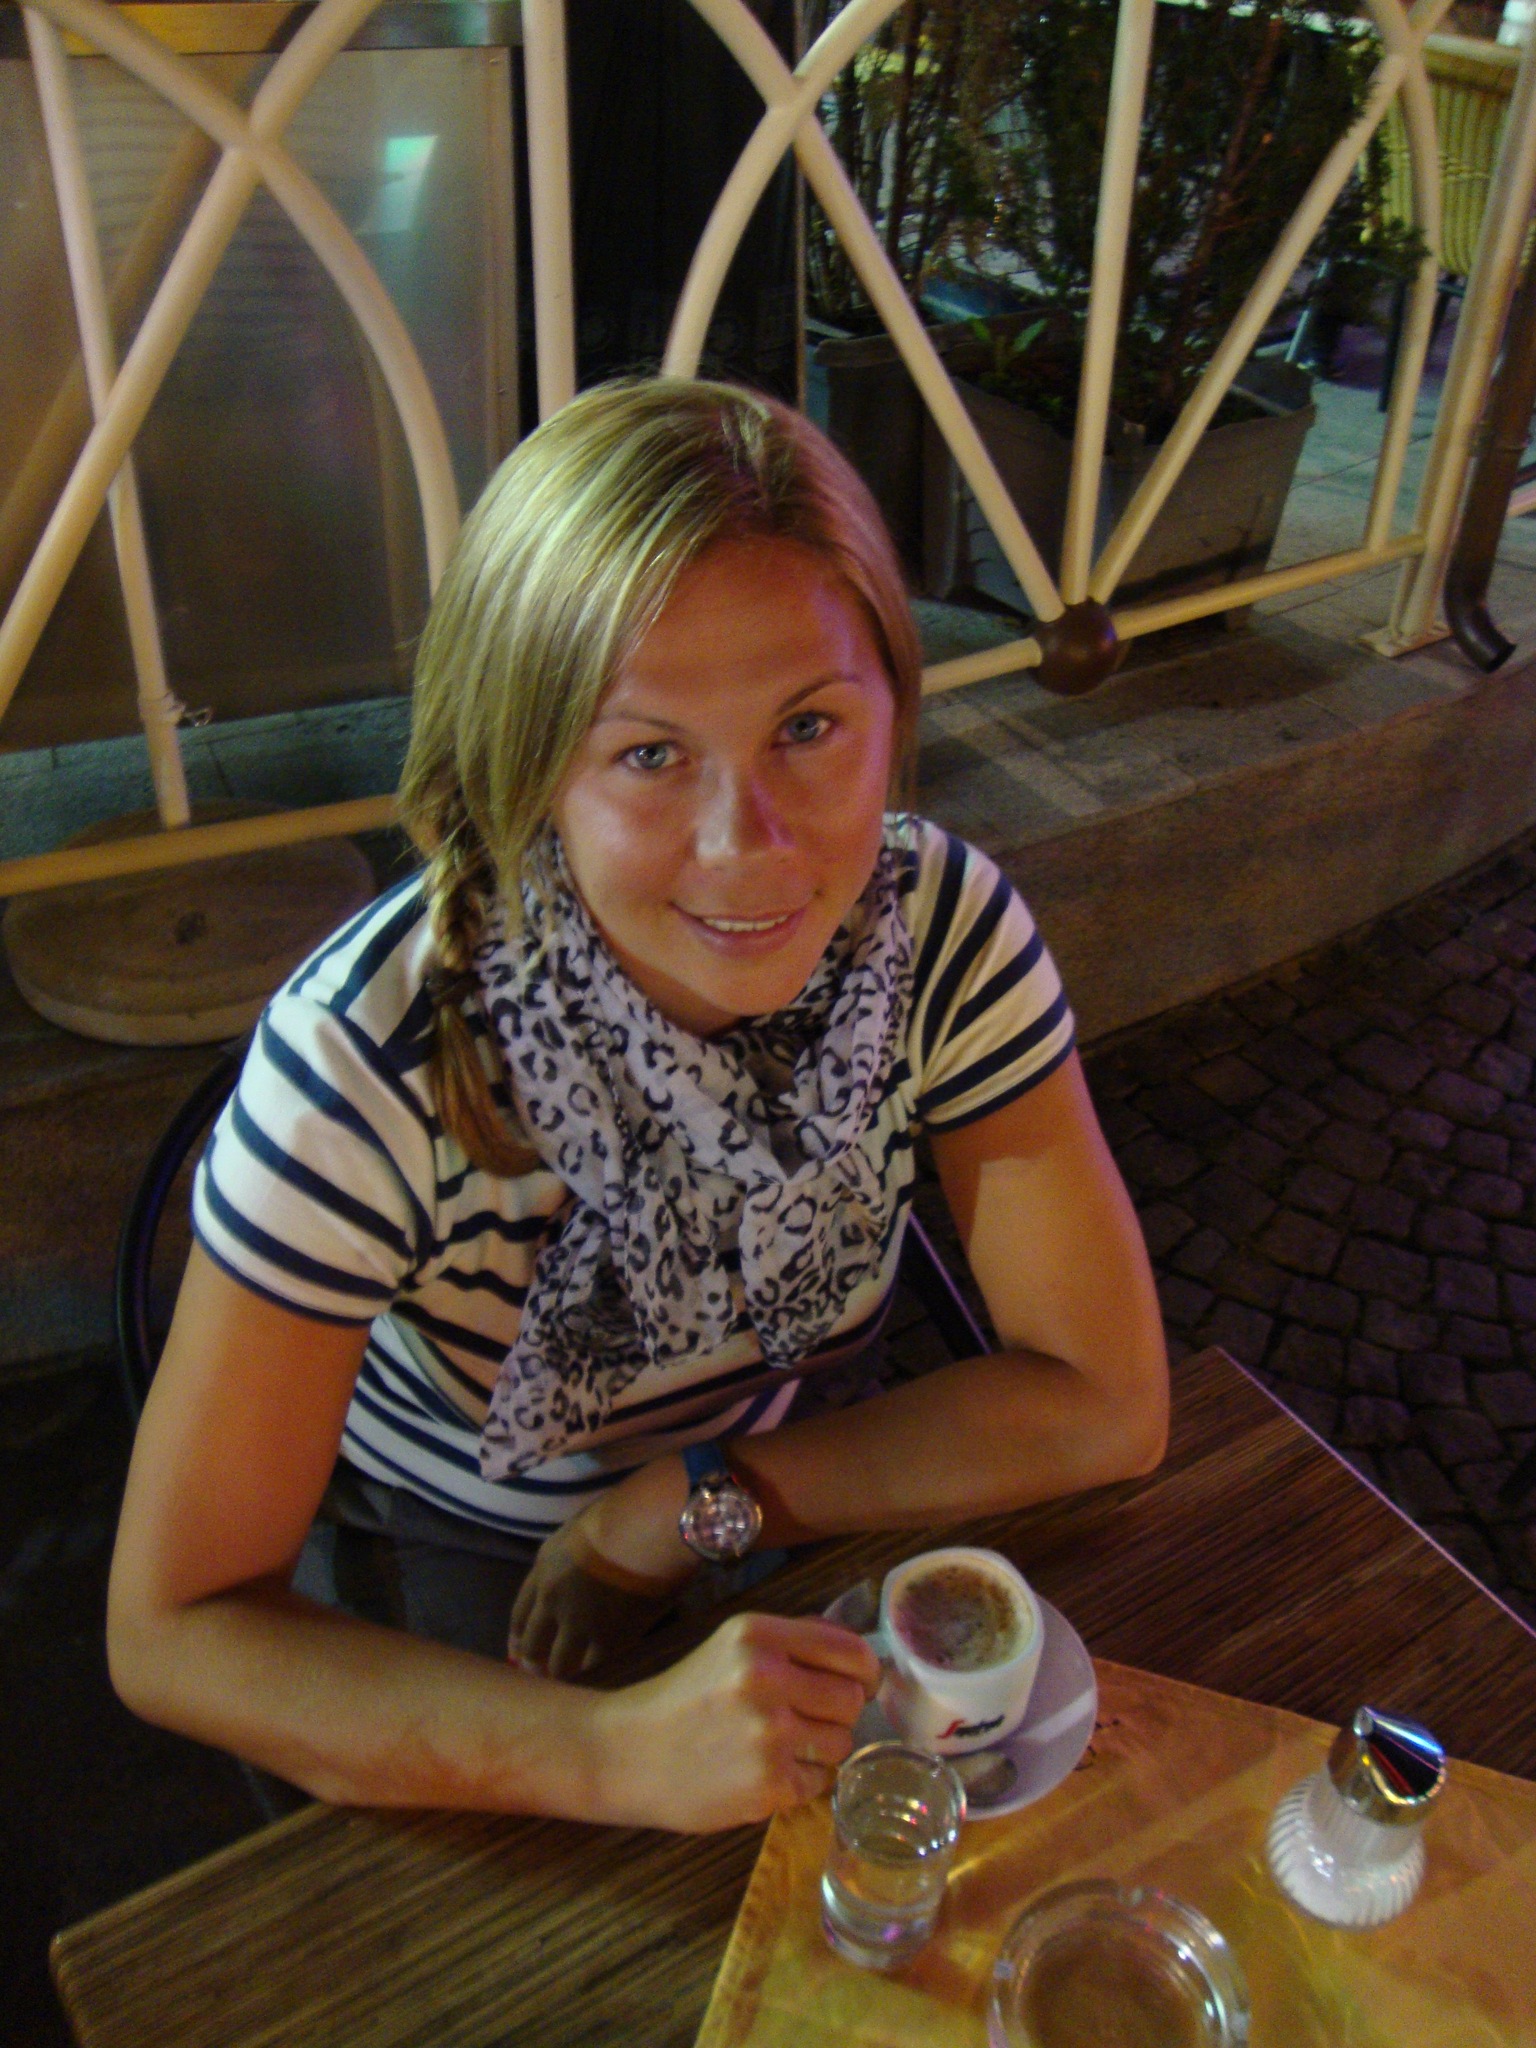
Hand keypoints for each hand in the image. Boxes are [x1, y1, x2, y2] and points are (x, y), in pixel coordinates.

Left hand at [508, 1513, 683, 1678]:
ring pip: (559, 1663)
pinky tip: (596, 1670)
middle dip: (533, 1660)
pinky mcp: (609, 1640)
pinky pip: (593, 1665)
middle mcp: (553, 1600)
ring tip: (568, 1675)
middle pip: (532, 1643)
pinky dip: (592, 1668)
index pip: (520, 1612)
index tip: (516, 1651)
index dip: (517, 1635)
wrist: (647, 1531)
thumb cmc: (621, 1513)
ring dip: (560, 1670)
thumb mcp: (581, 1527)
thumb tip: (577, 1565)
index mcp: (544, 1568)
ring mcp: (578, 1624)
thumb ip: (571, 1553)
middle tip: (538, 1672)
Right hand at [592, 1612, 880, 1831]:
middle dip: (838, 1713)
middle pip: (852, 1700)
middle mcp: (766, 1679)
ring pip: (842, 1743)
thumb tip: (861, 1651)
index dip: (864, 1671)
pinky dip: (802, 1781)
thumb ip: (795, 1641)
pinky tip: (766, 1772)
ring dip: (822, 1749)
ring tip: (781, 1746)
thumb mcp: (733, 1645)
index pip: (851, 1651)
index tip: (858, 1684)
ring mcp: (768, 1736)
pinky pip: (821, 1782)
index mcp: (759, 1635)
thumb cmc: (687, 1696)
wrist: (628, 1753)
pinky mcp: (767, 1786)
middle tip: (808, 1719)